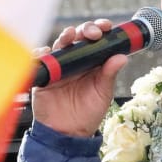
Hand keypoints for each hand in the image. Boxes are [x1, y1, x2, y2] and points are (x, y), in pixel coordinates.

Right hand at [31, 20, 127, 137]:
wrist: (68, 134)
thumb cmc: (88, 114)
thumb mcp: (103, 93)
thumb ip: (109, 74)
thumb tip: (122, 57)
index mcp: (92, 61)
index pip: (96, 39)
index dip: (100, 29)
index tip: (107, 27)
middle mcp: (75, 60)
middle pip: (78, 36)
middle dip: (85, 29)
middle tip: (92, 34)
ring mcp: (59, 66)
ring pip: (60, 44)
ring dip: (65, 37)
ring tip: (70, 36)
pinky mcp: (44, 76)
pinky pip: (40, 60)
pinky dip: (41, 54)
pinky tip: (47, 52)